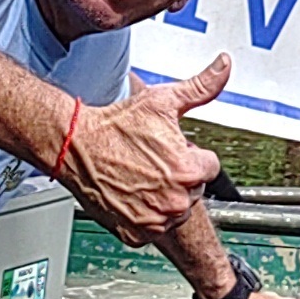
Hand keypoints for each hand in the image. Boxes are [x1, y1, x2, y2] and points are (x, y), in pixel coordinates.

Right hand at [57, 54, 228, 241]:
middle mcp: (174, 201)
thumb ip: (201, 87)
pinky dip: (144, 215)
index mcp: (188, 170)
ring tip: (141, 175)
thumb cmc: (115, 125)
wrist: (75, 145)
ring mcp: (154, 221)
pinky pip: (152, 228)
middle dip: (179, 176)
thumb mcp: (162, 101)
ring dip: (164, 197)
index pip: (211, 167)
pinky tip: (131, 193)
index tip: (173, 149)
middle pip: (194, 190)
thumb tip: (224, 65)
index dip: (192, 154)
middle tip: (153, 160)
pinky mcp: (135, 233)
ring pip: (175, 211)